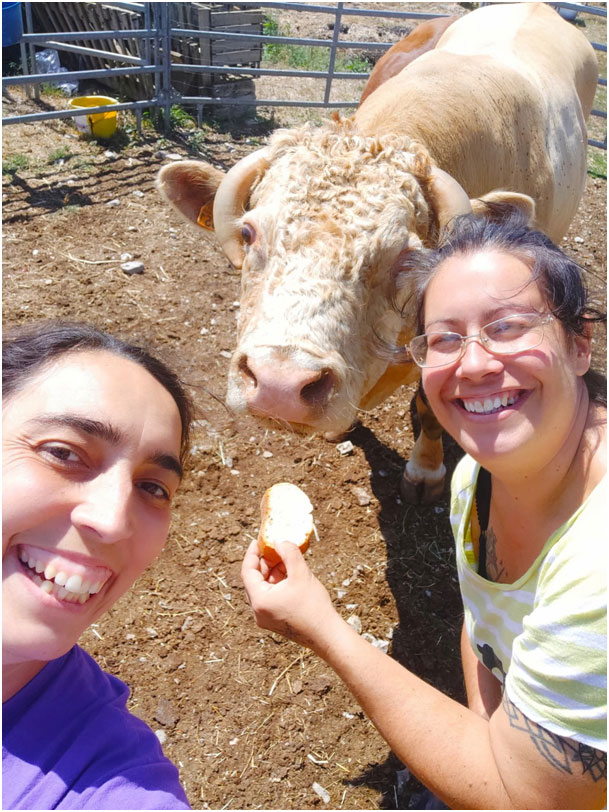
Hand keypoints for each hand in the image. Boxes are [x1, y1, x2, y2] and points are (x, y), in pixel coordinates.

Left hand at [241, 538, 339, 652]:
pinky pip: (270, 598)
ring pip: (263, 589)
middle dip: (264, 562)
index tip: (257, 541)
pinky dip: (277, 584)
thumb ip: (289, 553)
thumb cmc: (313, 606)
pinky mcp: (275, 621)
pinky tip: (290, 575)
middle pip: (254, 581)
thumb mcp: (301, 574)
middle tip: (275, 548)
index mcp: (259, 600)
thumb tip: (279, 541)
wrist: (326, 636)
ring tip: (286, 560)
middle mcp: (258, 611)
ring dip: (272, 573)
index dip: (252, 554)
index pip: (247, 572)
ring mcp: (266, 618)